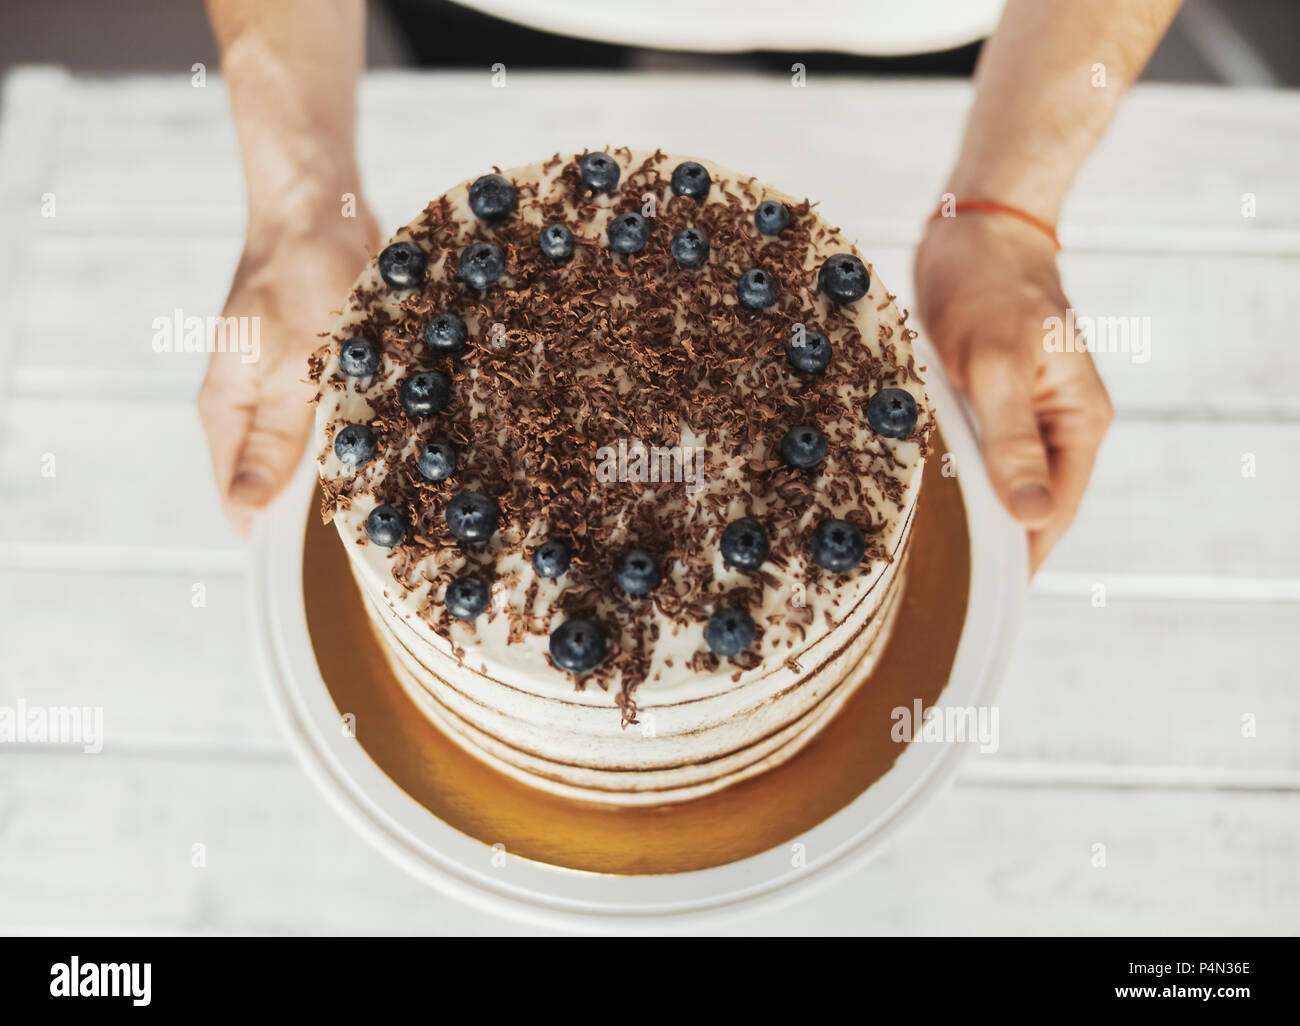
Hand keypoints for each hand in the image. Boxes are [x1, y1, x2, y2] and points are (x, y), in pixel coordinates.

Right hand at [199, 202, 380, 535]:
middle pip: (277, 483)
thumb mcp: (290, 368)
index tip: (329, 561)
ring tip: (396, 498)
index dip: (279, 537)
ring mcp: (282, 389)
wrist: (321, 211)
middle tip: (376, 531)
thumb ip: (274, 441)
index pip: (239, 501)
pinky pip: (335, 420)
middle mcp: (249, 407)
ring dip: (348, 470)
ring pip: (312, 453)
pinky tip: (401, 450)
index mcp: (226, 412)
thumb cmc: (299, 279)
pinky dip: (362, 434)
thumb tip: (247, 513)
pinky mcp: (316, 372)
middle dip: (321, 507)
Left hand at [913, 212, 1112, 572]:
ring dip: (969, 512)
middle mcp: (1058, 425)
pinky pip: (976, 455)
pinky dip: (953, 476)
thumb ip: (1012, 441)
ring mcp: (1025, 415)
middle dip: (991, 543)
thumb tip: (1030, 516)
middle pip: (1027, 504)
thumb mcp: (997, 364)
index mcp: (1078, 422)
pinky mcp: (991, 402)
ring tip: (926, 557)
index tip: (981, 599)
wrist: (973, 231)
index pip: (1052, 513)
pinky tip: (920, 499)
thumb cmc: (990, 287)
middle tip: (940, 589)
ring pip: (998, 482)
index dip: (1020, 557)